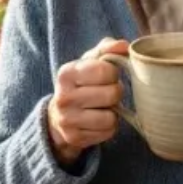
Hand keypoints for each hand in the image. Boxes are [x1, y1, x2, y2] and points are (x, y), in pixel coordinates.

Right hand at [48, 38, 128, 165]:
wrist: (58, 117)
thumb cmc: (81, 84)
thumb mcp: (89, 63)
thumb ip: (107, 50)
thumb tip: (124, 46)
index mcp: (66, 73)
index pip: (105, 70)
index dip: (113, 73)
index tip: (106, 76)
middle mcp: (63, 97)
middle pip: (112, 94)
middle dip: (115, 92)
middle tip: (106, 93)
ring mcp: (68, 120)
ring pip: (111, 116)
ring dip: (113, 112)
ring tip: (102, 107)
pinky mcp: (75, 138)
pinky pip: (108, 132)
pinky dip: (109, 126)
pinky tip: (99, 121)